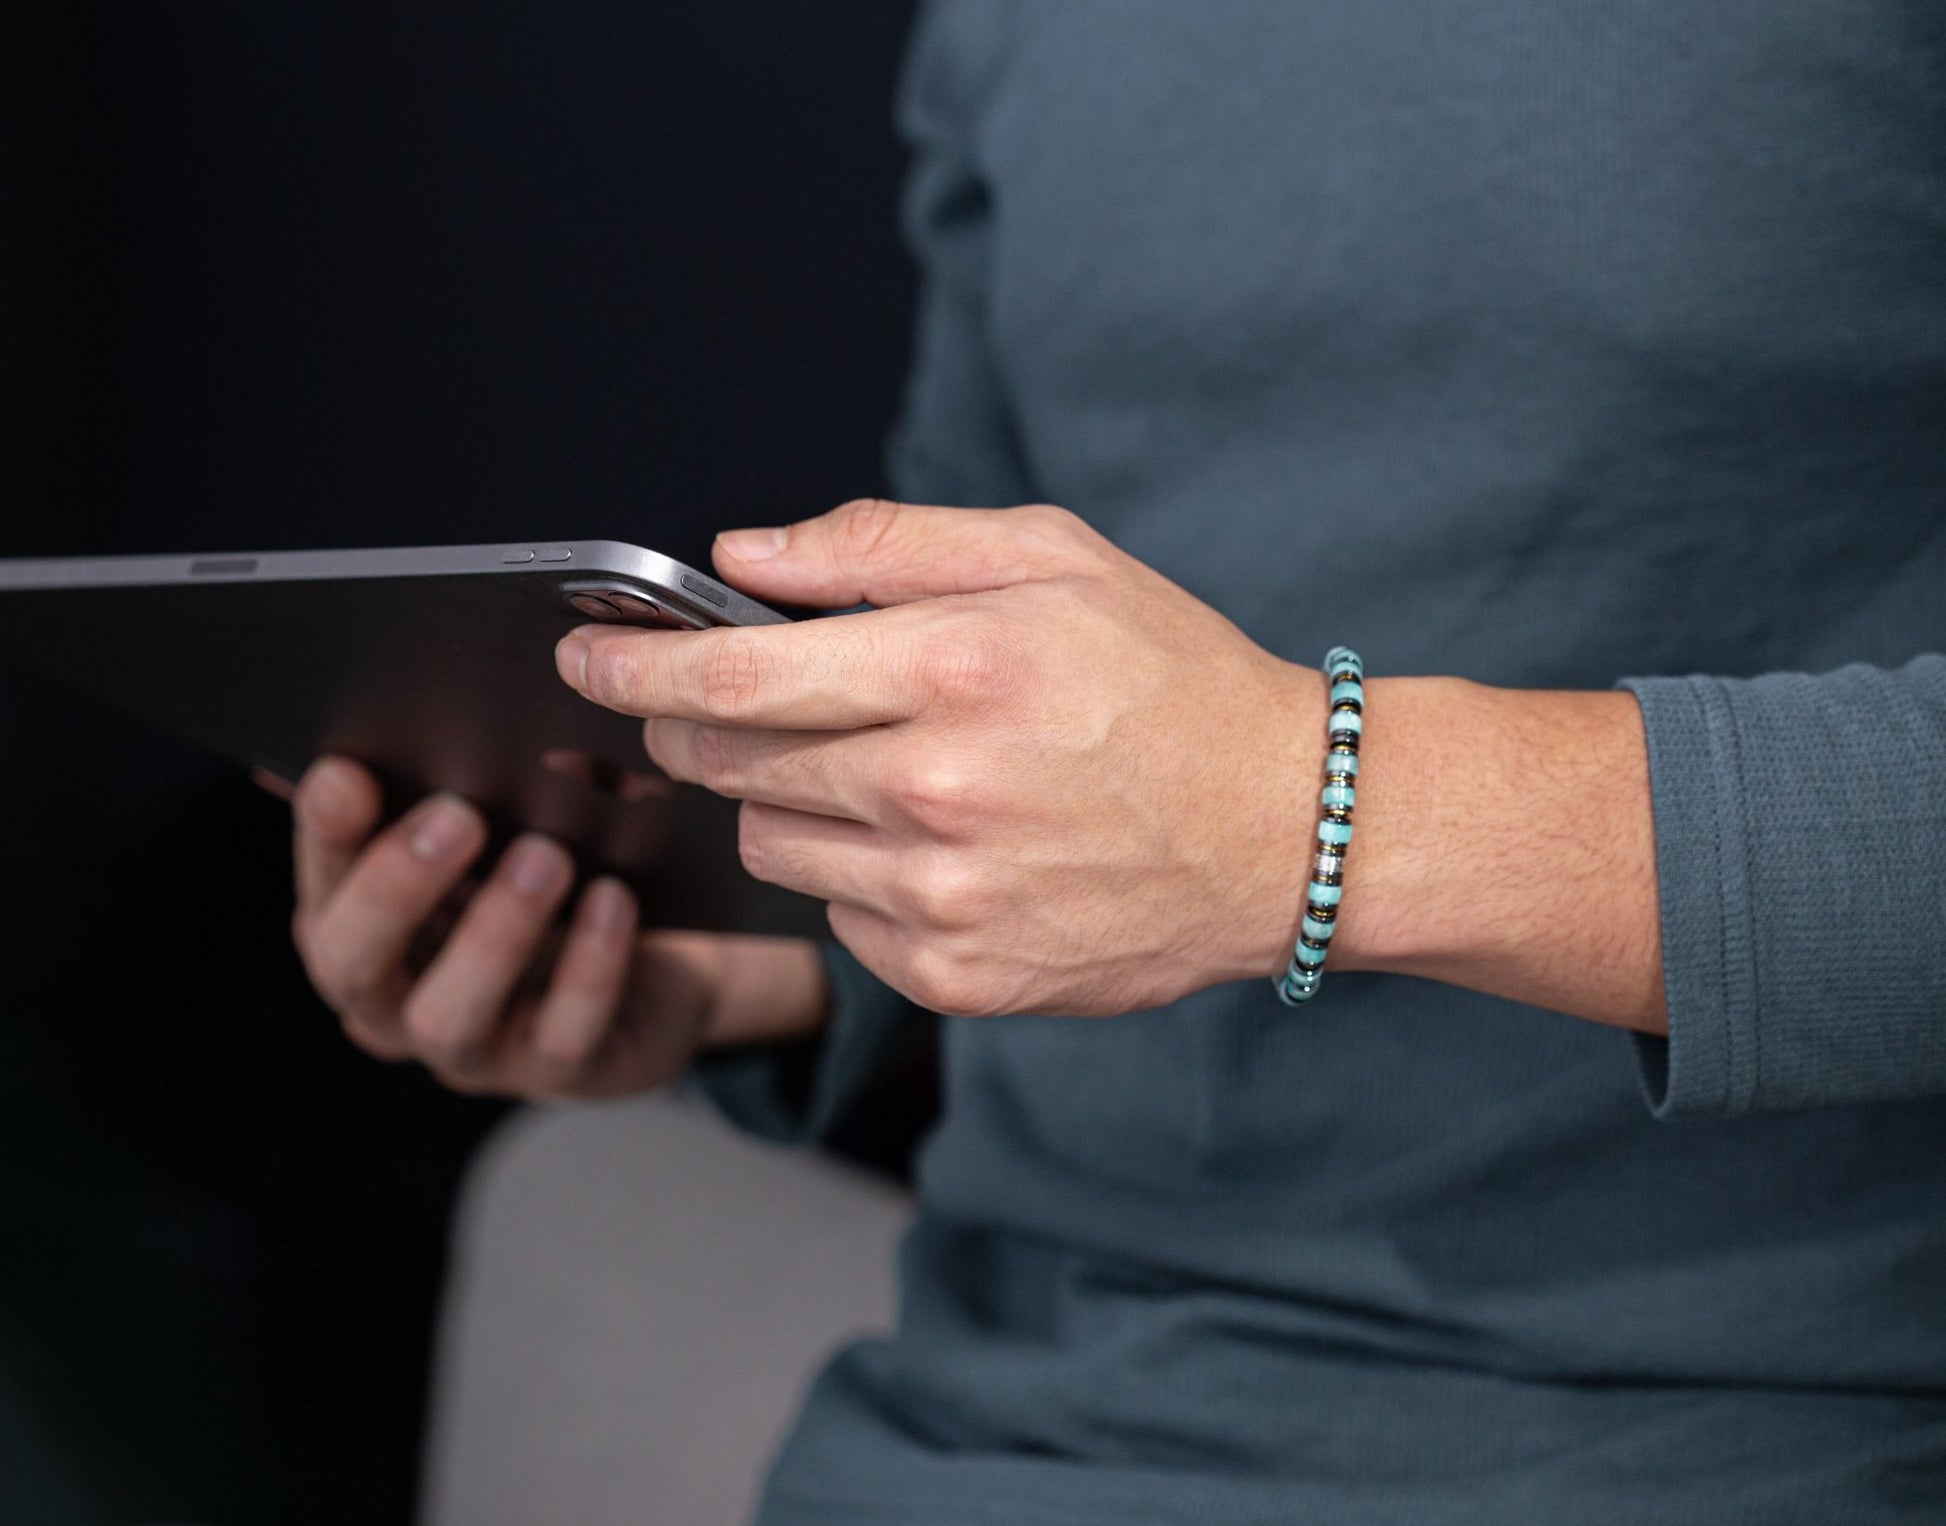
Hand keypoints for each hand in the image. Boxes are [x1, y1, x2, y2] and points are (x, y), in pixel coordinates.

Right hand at [285, 757, 826, 1095]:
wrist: (660, 961)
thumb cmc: (550, 880)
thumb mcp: (487, 834)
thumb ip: (420, 791)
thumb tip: (346, 728)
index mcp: (362, 936)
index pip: (318, 891)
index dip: (325, 840)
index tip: (345, 772)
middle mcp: (398, 1004)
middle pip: (356, 965)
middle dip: (396, 888)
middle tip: (455, 814)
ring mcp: (480, 1049)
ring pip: (452, 1015)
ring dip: (493, 933)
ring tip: (544, 855)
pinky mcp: (566, 1070)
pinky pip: (565, 1036)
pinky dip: (588, 969)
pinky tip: (612, 903)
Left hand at [556, 499, 1325, 1018]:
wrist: (1285, 829)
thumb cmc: (1168, 678)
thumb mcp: (1051, 559)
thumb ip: (882, 545)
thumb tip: (740, 556)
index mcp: (953, 669)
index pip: (733, 675)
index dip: (635, 666)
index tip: (583, 656)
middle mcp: (936, 790)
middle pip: (732, 765)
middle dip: (707, 729)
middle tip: (741, 707)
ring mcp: (945, 898)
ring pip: (774, 846)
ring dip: (790, 804)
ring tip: (889, 773)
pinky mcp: (958, 977)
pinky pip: (838, 920)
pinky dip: (857, 876)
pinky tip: (941, 846)